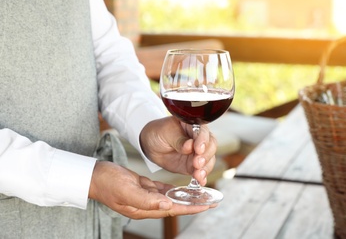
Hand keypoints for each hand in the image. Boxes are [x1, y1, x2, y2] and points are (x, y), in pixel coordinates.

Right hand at [89, 161, 213, 218]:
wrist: (94, 176)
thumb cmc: (107, 183)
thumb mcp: (127, 191)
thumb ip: (147, 200)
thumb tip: (168, 204)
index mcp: (144, 208)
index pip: (173, 209)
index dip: (191, 207)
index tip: (207, 205)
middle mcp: (147, 205)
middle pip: (176, 205)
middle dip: (194, 203)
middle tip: (211, 200)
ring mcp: (146, 197)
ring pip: (172, 198)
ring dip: (186, 197)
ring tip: (202, 195)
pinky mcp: (144, 188)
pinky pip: (164, 190)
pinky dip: (174, 190)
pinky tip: (184, 189)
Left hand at [140, 116, 217, 185]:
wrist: (150, 145)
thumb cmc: (158, 133)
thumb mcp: (165, 133)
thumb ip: (178, 140)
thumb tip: (189, 146)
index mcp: (193, 125)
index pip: (203, 131)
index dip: (202, 140)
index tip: (198, 149)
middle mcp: (199, 138)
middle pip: (210, 146)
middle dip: (205, 156)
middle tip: (197, 163)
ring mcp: (198, 153)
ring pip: (209, 159)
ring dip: (205, 168)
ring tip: (198, 175)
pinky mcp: (194, 165)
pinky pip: (202, 171)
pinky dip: (202, 177)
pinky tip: (200, 181)